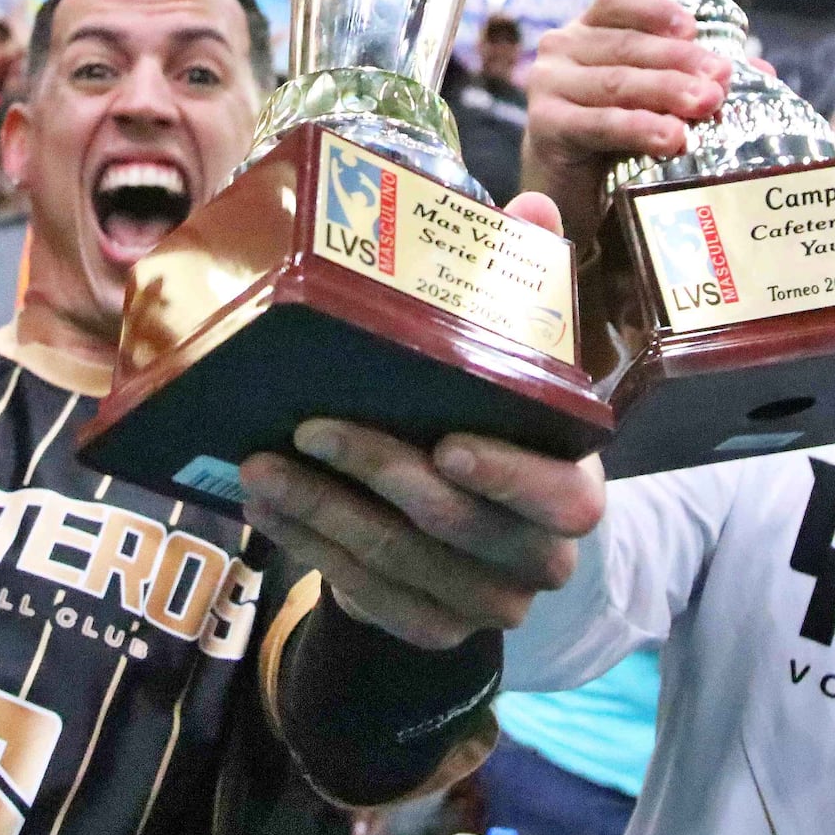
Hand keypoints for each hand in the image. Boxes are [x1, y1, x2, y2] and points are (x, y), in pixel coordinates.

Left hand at [239, 190, 605, 649]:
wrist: (462, 531)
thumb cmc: (487, 422)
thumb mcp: (512, 360)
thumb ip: (523, 287)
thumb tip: (535, 207)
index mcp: (574, 488)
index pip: (562, 497)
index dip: (508, 477)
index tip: (445, 445)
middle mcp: (540, 558)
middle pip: (457, 527)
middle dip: (377, 474)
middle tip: (309, 424)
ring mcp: (485, 604)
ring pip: (398, 563)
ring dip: (322, 512)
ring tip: (260, 461)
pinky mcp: (430, 628)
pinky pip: (365, 595)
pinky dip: (310, 547)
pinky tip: (267, 504)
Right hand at [521, 0, 730, 243]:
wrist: (573, 196)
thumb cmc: (618, 138)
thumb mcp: (657, 99)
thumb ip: (698, 79)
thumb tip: (763, 71)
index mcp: (589, 30)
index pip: (616, 2)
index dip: (654, 9)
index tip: (693, 28)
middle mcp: (561, 48)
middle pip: (627, 46)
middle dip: (680, 62)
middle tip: (721, 80)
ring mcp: (548, 85)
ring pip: (618, 83)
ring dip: (666, 92)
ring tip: (706, 105)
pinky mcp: (546, 126)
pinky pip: (599, 123)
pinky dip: (638, 128)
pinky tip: (670, 138)